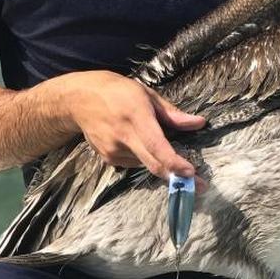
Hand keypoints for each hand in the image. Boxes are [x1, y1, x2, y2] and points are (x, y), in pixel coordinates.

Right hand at [63, 70, 205, 177]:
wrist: (80, 100)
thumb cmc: (118, 92)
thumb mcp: (147, 95)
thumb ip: (172, 114)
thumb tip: (198, 123)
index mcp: (135, 116)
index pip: (157, 145)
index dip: (174, 162)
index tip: (191, 172)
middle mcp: (123, 137)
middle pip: (153, 164)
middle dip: (178, 177)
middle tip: (200, 186)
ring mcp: (113, 151)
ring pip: (146, 163)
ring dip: (160, 161)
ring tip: (155, 142)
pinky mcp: (108, 159)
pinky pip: (135, 163)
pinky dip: (144, 156)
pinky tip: (137, 141)